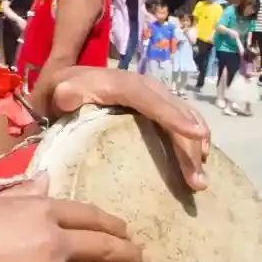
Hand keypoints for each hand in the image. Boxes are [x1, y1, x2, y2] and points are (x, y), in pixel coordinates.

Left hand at [39, 66, 209, 190]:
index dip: (174, 117)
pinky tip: (199, 161)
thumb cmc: (64, 91)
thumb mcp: (61, 91)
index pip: (151, 101)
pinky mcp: (158, 103)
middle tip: (197, 183)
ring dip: (196, 146)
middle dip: (190, 146)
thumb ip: (65, 94)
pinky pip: (183, 118)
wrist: (68, 79)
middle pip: (175, 114)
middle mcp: (145, 86)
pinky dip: (193, 138)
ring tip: (199, 181)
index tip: (197, 135)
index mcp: (122, 85)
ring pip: (186, 116)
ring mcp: (155, 94)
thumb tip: (67, 97)